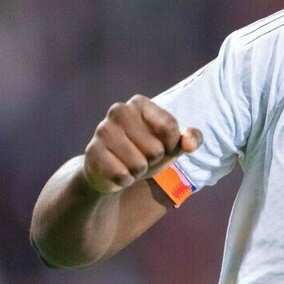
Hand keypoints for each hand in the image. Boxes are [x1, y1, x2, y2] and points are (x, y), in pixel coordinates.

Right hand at [82, 95, 201, 193]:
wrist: (114, 171)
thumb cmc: (147, 151)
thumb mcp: (173, 144)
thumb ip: (192, 138)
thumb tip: (189, 144)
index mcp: (139, 103)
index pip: (169, 127)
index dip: (170, 145)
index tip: (162, 145)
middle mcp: (118, 111)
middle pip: (155, 149)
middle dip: (153, 160)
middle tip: (141, 156)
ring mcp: (102, 131)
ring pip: (139, 164)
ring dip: (139, 171)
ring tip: (129, 164)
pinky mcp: (92, 153)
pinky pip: (121, 175)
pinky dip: (125, 180)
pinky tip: (117, 172)